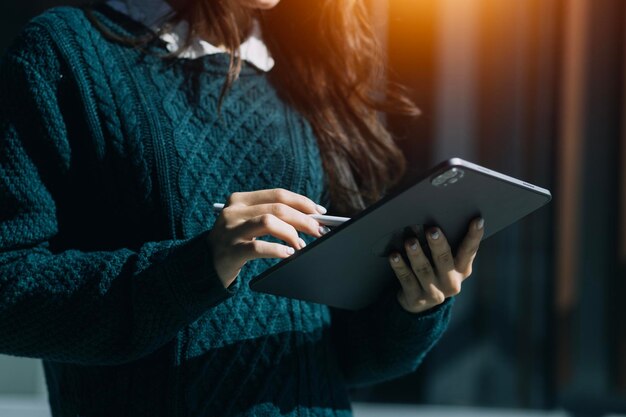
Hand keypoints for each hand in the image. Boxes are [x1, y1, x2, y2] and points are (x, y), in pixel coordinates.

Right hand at [206, 188, 326, 287]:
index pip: (278, 194)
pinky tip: (288, 254)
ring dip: (291, 233)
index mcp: (240, 200)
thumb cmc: (236, 242)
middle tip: (319, 231)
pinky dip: (278, 250)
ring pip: (268, 222)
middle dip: (304, 219)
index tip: (320, 212)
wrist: (205, 265)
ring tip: (301, 245)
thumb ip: (273, 217)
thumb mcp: (248, 223)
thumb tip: (311, 218)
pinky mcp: (230, 251)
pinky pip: (258, 247)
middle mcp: (233, 211)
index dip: (302, 202)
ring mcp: (230, 230)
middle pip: (277, 208)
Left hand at [388, 217, 484, 313]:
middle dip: (438, 244)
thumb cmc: (433, 272)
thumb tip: (436, 217)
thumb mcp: (445, 263)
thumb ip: (446, 246)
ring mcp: (434, 292)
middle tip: (432, 230)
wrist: (419, 304)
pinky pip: (407, 279)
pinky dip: (400, 266)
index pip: (469, 251)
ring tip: (410, 241)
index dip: (474, 236)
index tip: (477, 220)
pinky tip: (395, 255)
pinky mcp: (416, 298)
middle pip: (444, 260)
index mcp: (461, 270)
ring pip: (423, 270)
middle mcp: (451, 282)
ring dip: (416, 254)